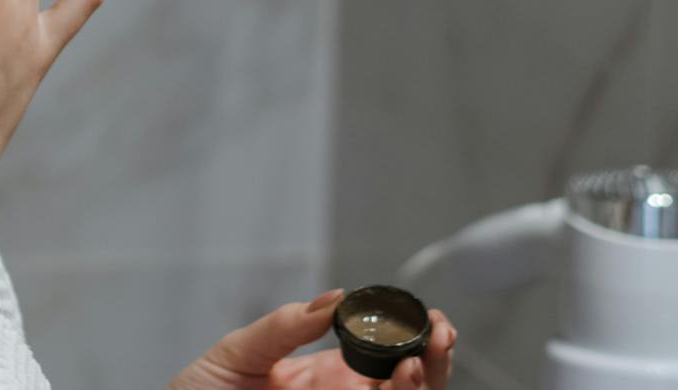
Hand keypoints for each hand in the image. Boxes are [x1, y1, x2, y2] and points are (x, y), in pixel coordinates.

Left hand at [169, 290, 456, 389]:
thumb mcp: (237, 352)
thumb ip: (284, 326)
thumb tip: (335, 297)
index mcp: (327, 374)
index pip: (385, 356)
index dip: (415, 338)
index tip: (428, 317)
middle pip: (407, 384)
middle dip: (434, 359)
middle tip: (440, 332)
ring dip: (421, 384)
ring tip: (417, 357)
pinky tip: (394, 381)